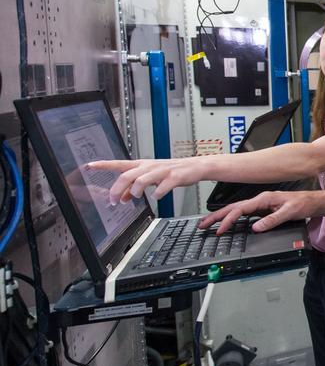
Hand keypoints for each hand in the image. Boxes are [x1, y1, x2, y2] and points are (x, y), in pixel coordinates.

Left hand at [88, 157, 204, 204]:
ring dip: (135, 190)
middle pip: (127, 175)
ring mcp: (161, 171)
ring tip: (135, 197)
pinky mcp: (174, 177)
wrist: (195, 166)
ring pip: (142, 179)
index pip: (119, 164)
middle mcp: (149, 167)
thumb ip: (134, 188)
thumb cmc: (171, 171)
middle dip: (117, 189)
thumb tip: (122, 198)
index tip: (89, 165)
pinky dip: (157, 193)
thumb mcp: (150, 178)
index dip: (103, 164)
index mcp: (141, 165)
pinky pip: (162, 186)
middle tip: (114, 201)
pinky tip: (156, 196)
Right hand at [198, 190, 318, 234]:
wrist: (311, 202)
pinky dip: (232, 218)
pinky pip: (243, 214)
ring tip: (209, 224)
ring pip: (236, 210)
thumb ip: (272, 220)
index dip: (228, 220)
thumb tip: (256, 228)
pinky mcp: (262, 209)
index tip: (220, 230)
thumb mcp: (288, 213)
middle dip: (216, 216)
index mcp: (263, 199)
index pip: (240, 209)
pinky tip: (227, 223)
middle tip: (202, 224)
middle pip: (233, 208)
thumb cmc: (302, 204)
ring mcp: (260, 205)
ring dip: (222, 217)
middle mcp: (259, 200)